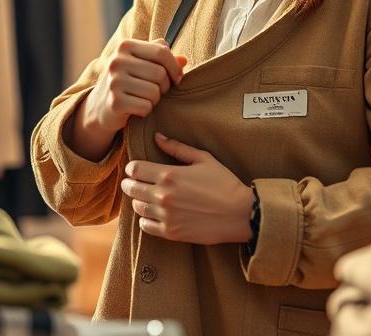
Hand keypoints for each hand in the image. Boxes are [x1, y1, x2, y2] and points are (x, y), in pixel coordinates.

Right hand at [82, 38, 186, 135]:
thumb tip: (184, 60)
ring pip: (154, 92)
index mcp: (125, 46)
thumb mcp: (143, 64)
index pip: (161, 51)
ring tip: (145, 99)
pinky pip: (146, 107)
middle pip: (160, 73)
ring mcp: (114, 82)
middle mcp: (117, 61)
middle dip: (165, 86)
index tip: (177, 78)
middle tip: (157, 91)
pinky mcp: (115, 102)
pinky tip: (137, 109)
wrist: (101, 106)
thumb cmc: (129, 81)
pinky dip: (146, 111)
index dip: (174, 66)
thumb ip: (163, 59)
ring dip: (155, 100)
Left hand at [122, 132, 254, 244]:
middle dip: (130, 183)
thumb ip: (177, 148)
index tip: (136, 168)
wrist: (239, 213)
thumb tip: (157, 137)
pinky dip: (145, 219)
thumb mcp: (203, 158)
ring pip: (137, 207)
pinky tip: (154, 214)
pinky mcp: (171, 232)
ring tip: (146, 197)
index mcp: (169, 175)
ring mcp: (166, 216)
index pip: (135, 169)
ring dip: (138, 200)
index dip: (132, 167)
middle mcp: (163, 196)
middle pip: (131, 188)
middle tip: (135, 182)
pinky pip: (145, 226)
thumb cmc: (224, 183)